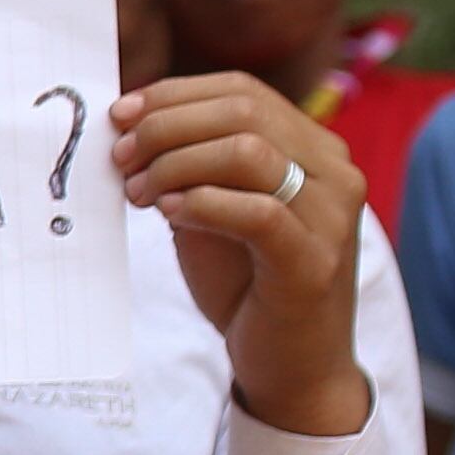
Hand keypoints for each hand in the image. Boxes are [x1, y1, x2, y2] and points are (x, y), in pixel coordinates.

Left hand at [113, 72, 370, 436]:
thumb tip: (127, 124)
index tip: (120, 117)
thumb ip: (188, 166)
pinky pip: (257, 211)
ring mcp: (331, 215)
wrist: (290, 363)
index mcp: (313, 148)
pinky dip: (202, 204)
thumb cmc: (245, 281)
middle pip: (242, 112)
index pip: (241, 91)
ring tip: (139, 193)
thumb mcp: (210, 208)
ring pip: (247, 152)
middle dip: (166, 126)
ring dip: (176, 164)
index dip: (173, 95)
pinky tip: (170, 214)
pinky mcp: (314, 261)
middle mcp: (334, 172)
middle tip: (121, 158)